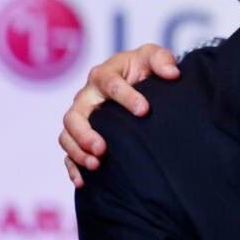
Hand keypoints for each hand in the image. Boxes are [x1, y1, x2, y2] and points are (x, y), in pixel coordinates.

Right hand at [60, 44, 179, 186]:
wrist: (138, 83)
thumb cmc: (144, 69)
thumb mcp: (154, 58)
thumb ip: (162, 59)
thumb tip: (172, 73)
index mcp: (104, 74)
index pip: (109, 84)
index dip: (126, 97)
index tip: (144, 111)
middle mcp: (87, 96)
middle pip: (75, 115)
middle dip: (86, 133)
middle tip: (102, 148)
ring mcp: (81, 117)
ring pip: (67, 135)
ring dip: (77, 151)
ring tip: (96, 164)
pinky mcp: (79, 136)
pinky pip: (68, 153)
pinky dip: (73, 167)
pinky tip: (84, 181)